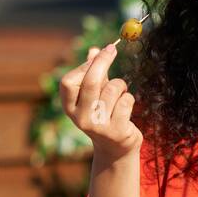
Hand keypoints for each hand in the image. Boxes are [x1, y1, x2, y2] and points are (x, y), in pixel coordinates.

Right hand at [59, 43, 141, 162]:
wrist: (115, 147)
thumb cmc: (103, 113)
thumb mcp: (94, 95)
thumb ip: (92, 73)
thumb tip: (93, 50)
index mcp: (69, 108)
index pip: (68, 81)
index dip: (84, 66)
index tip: (99, 52)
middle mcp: (80, 118)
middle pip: (91, 82)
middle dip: (102, 61)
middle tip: (112, 49)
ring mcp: (98, 125)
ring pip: (113, 89)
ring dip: (120, 85)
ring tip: (120, 93)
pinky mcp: (116, 130)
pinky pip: (126, 101)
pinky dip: (129, 98)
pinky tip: (126, 107)